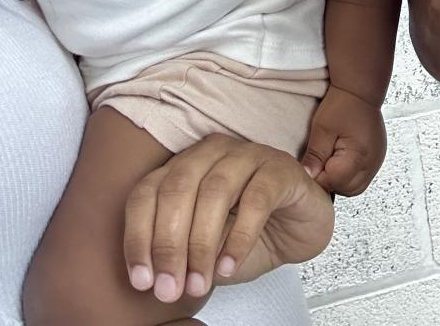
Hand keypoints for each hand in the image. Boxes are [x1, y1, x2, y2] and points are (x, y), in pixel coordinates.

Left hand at [123, 134, 334, 304]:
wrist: (300, 227)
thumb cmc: (250, 233)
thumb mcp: (206, 250)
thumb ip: (182, 257)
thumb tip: (157, 280)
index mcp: (184, 165)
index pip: (147, 193)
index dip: (138, 237)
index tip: (142, 279)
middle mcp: (211, 152)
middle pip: (177, 189)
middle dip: (168, 244)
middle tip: (169, 286)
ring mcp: (247, 154)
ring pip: (214, 191)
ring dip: (201, 244)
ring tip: (198, 283)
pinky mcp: (280, 168)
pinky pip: (256, 199)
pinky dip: (239, 237)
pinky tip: (230, 266)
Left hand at [301, 86, 386, 195]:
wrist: (360, 89)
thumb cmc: (343, 103)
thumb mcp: (322, 129)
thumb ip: (315, 156)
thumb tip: (308, 176)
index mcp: (358, 156)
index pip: (334, 183)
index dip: (318, 177)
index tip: (311, 167)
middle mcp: (371, 162)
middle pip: (346, 190)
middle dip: (330, 181)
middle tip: (319, 163)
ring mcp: (376, 161)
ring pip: (354, 187)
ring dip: (340, 179)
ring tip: (330, 159)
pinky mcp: (376, 158)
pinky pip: (361, 176)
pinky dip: (349, 174)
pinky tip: (341, 159)